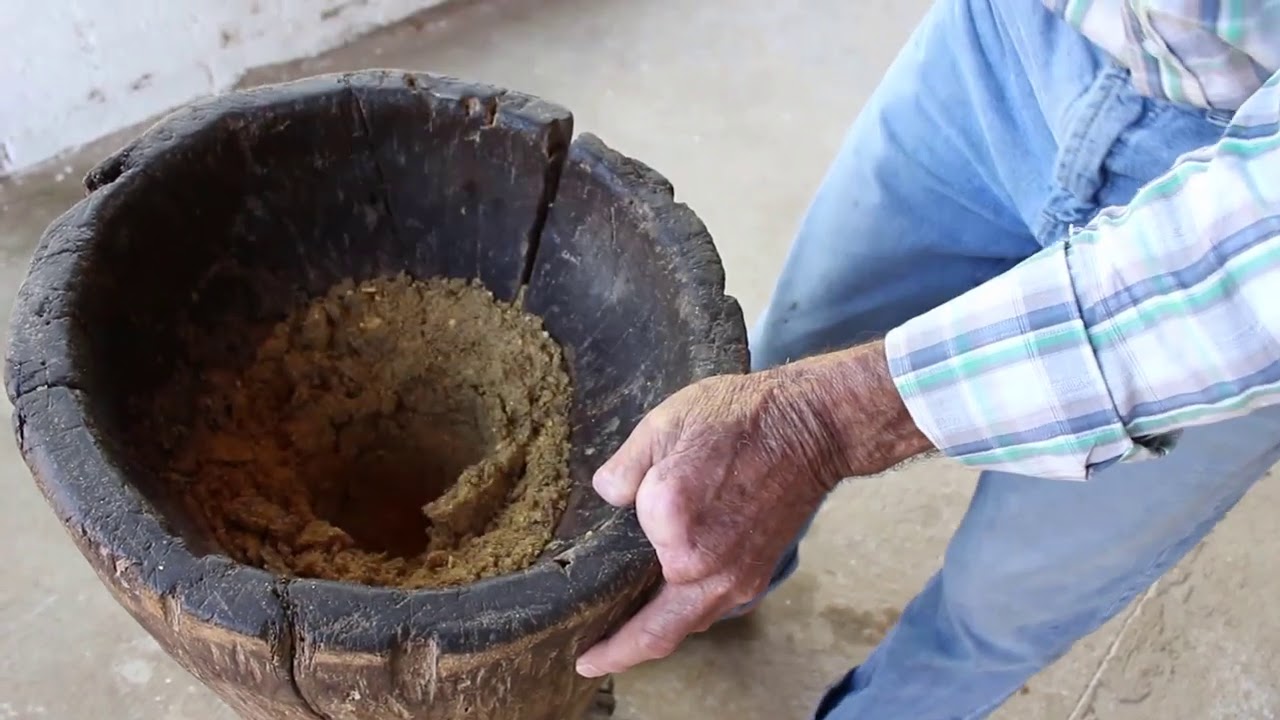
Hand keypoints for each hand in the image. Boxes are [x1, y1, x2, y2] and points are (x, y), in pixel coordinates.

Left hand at [576, 341, 928, 676]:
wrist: (809, 427)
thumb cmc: (739, 418)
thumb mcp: (664, 423)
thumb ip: (624, 467)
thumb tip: (608, 496)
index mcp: (670, 519)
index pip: (617, 555)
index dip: (594, 561)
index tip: (571, 582)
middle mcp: (700, 562)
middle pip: (651, 632)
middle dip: (616, 652)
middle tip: (587, 662)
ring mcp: (732, 577)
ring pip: (682, 629)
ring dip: (648, 644)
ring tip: (618, 648)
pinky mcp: (753, 577)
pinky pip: (708, 614)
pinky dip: (682, 621)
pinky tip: (664, 613)